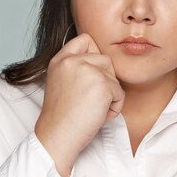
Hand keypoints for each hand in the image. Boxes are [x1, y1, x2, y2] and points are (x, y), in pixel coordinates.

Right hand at [34, 33, 124, 176]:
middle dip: (105, 81)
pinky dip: (114, 108)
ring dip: (110, 96)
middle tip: (90, 100)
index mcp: (60, 60)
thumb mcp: (62, 82)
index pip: (85, 39)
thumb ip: (76, 68)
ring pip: (114, 77)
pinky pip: (120, 93)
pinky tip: (98, 116)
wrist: (57, 137)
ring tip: (92, 109)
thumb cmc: (61, 117)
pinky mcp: (102, 85)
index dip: (94, 54)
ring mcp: (87, 71)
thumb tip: (102, 61)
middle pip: (105, 59)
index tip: (91, 75)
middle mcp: (72, 61)